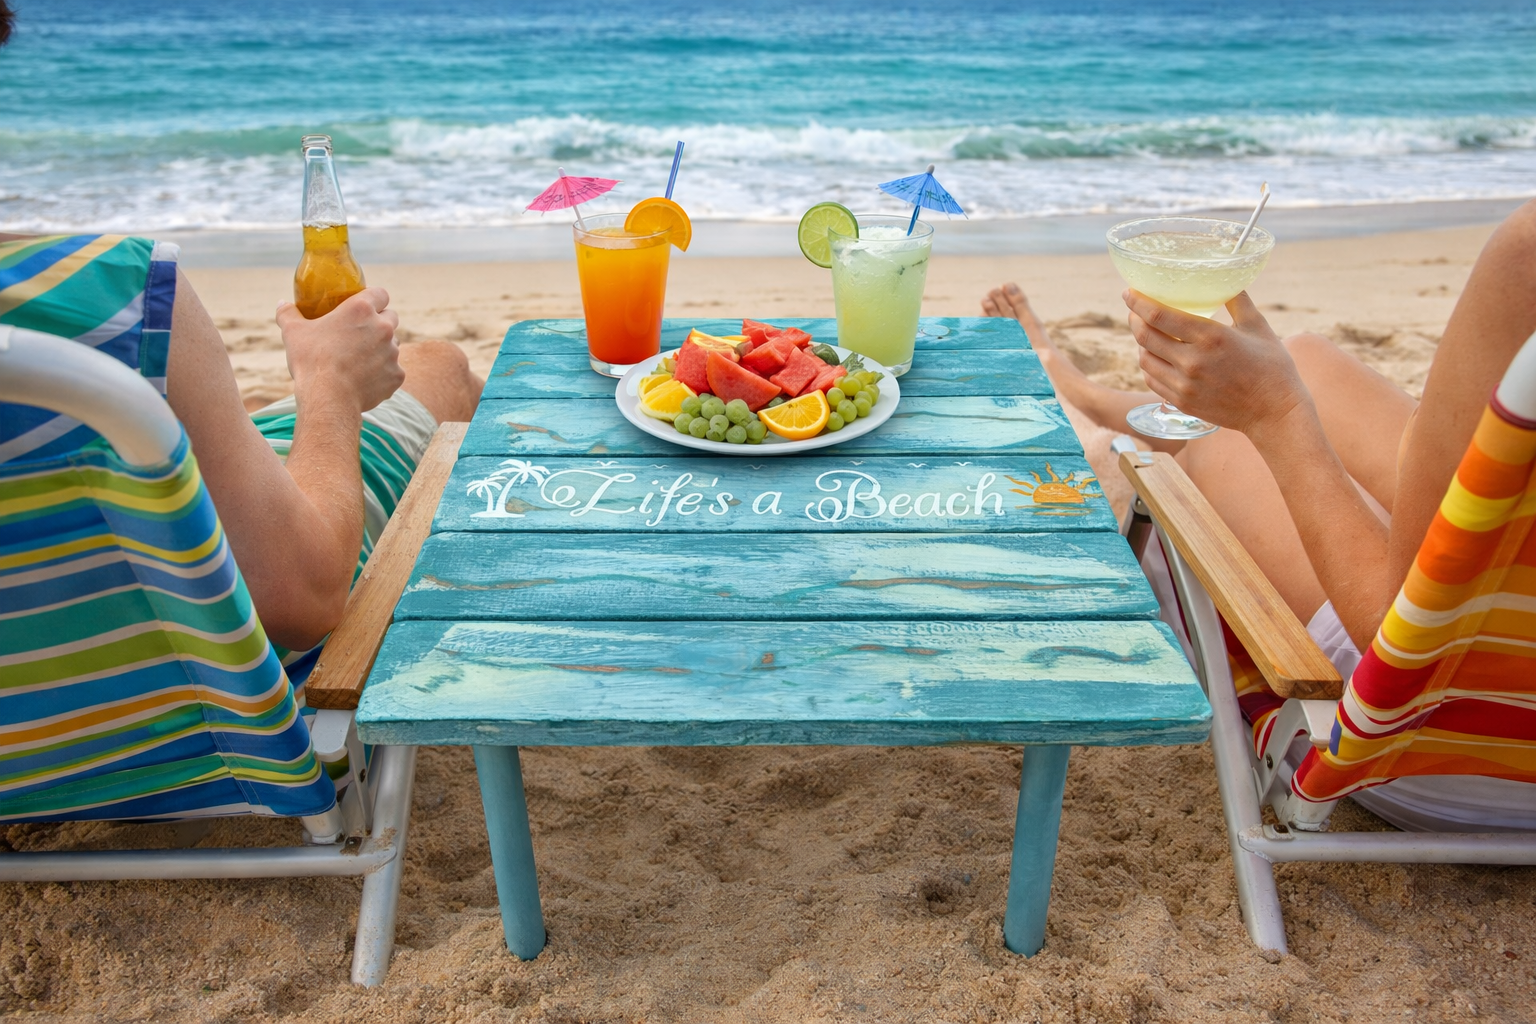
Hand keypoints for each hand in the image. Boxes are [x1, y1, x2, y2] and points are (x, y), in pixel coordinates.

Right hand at [276, 288, 403, 413]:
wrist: (328, 397)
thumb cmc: (310, 361)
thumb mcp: (292, 332)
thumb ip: (288, 314)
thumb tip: (281, 303)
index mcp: (361, 309)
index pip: (380, 294)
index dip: (374, 298)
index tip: (365, 306)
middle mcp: (383, 327)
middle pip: (391, 317)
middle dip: (380, 322)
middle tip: (361, 333)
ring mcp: (393, 352)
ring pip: (393, 345)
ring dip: (382, 348)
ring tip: (360, 359)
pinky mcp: (396, 375)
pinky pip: (393, 370)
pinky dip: (382, 374)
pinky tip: (365, 379)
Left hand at [1123, 289, 1307, 435]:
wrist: (1274, 412)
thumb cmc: (1272, 366)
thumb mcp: (1258, 326)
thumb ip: (1237, 300)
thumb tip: (1227, 278)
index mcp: (1210, 337)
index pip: (1159, 315)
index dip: (1138, 302)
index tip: (1129, 292)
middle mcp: (1192, 362)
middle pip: (1145, 336)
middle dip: (1134, 318)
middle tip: (1133, 308)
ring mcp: (1184, 385)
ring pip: (1145, 360)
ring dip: (1140, 342)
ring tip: (1144, 330)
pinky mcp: (1182, 402)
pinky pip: (1152, 381)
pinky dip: (1148, 365)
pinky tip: (1153, 356)